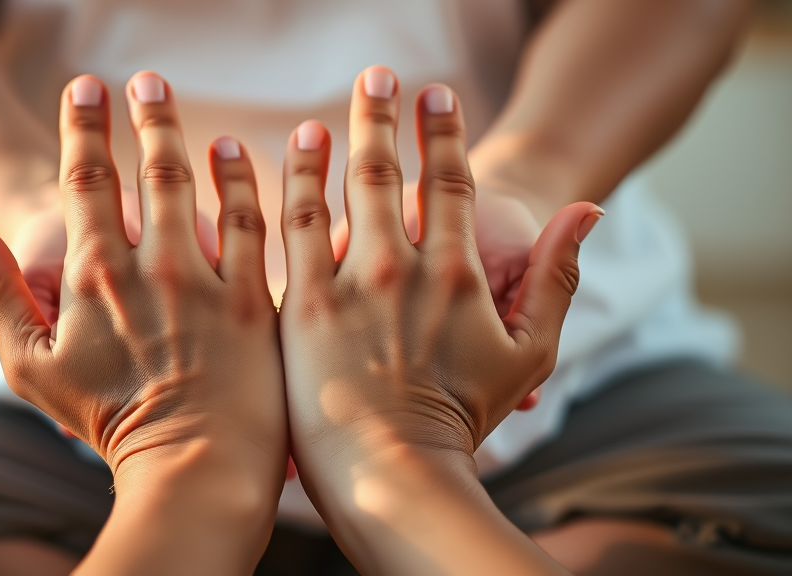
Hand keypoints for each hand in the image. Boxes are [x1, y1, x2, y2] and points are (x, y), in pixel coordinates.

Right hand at [0, 73, 286, 572]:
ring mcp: (209, 280)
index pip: (83, 179)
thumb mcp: (29, 364)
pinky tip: (239, 154)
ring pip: (201, 185)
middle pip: (148, 169)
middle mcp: (152, 266)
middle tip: (143, 80)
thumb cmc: (108, 421)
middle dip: (143, 116)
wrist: (192, 468)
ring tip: (188, 109)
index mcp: (94, 276)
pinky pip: (255, 225)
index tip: (85, 88)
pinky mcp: (257, 299)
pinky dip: (247, 182)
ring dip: (190, 137)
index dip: (82, 128)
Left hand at [278, 67, 600, 538]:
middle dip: (385, 117)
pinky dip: (282, 185)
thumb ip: (558, 278)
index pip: (450, 181)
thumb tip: (589, 212)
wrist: (394, 474)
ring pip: (337, 189)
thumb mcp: (530, 353)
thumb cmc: (462, 419)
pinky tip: (273, 156)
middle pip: (390, 171)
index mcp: (459, 272)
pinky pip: (288, 230)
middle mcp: (403, 266)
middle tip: (380, 78)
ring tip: (329, 111)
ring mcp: (349, 283)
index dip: (443, 132)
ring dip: (335, 139)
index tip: (435, 95)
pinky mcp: (301, 306)